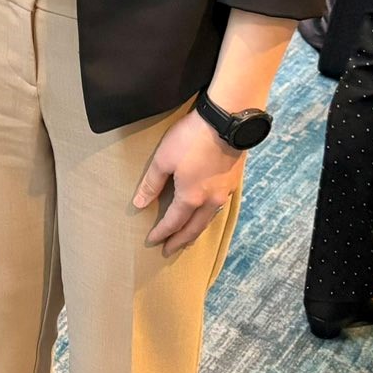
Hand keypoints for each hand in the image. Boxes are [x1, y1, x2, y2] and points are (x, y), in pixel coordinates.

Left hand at [132, 109, 243, 256]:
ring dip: (195, 231)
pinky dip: (207, 218)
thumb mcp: (163, 159)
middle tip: (169, 251)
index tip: (152, 241)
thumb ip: (151, 184)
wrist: (226, 121)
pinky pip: (218, 208)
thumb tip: (139, 205)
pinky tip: (205, 214)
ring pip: (208, 220)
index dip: (162, 233)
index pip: (173, 222)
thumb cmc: (191, 139)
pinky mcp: (233, 182)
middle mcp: (210, 201)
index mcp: (191, 198)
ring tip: (186, 238)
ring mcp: (225, 193)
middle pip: (194, 228)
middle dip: (180, 241)